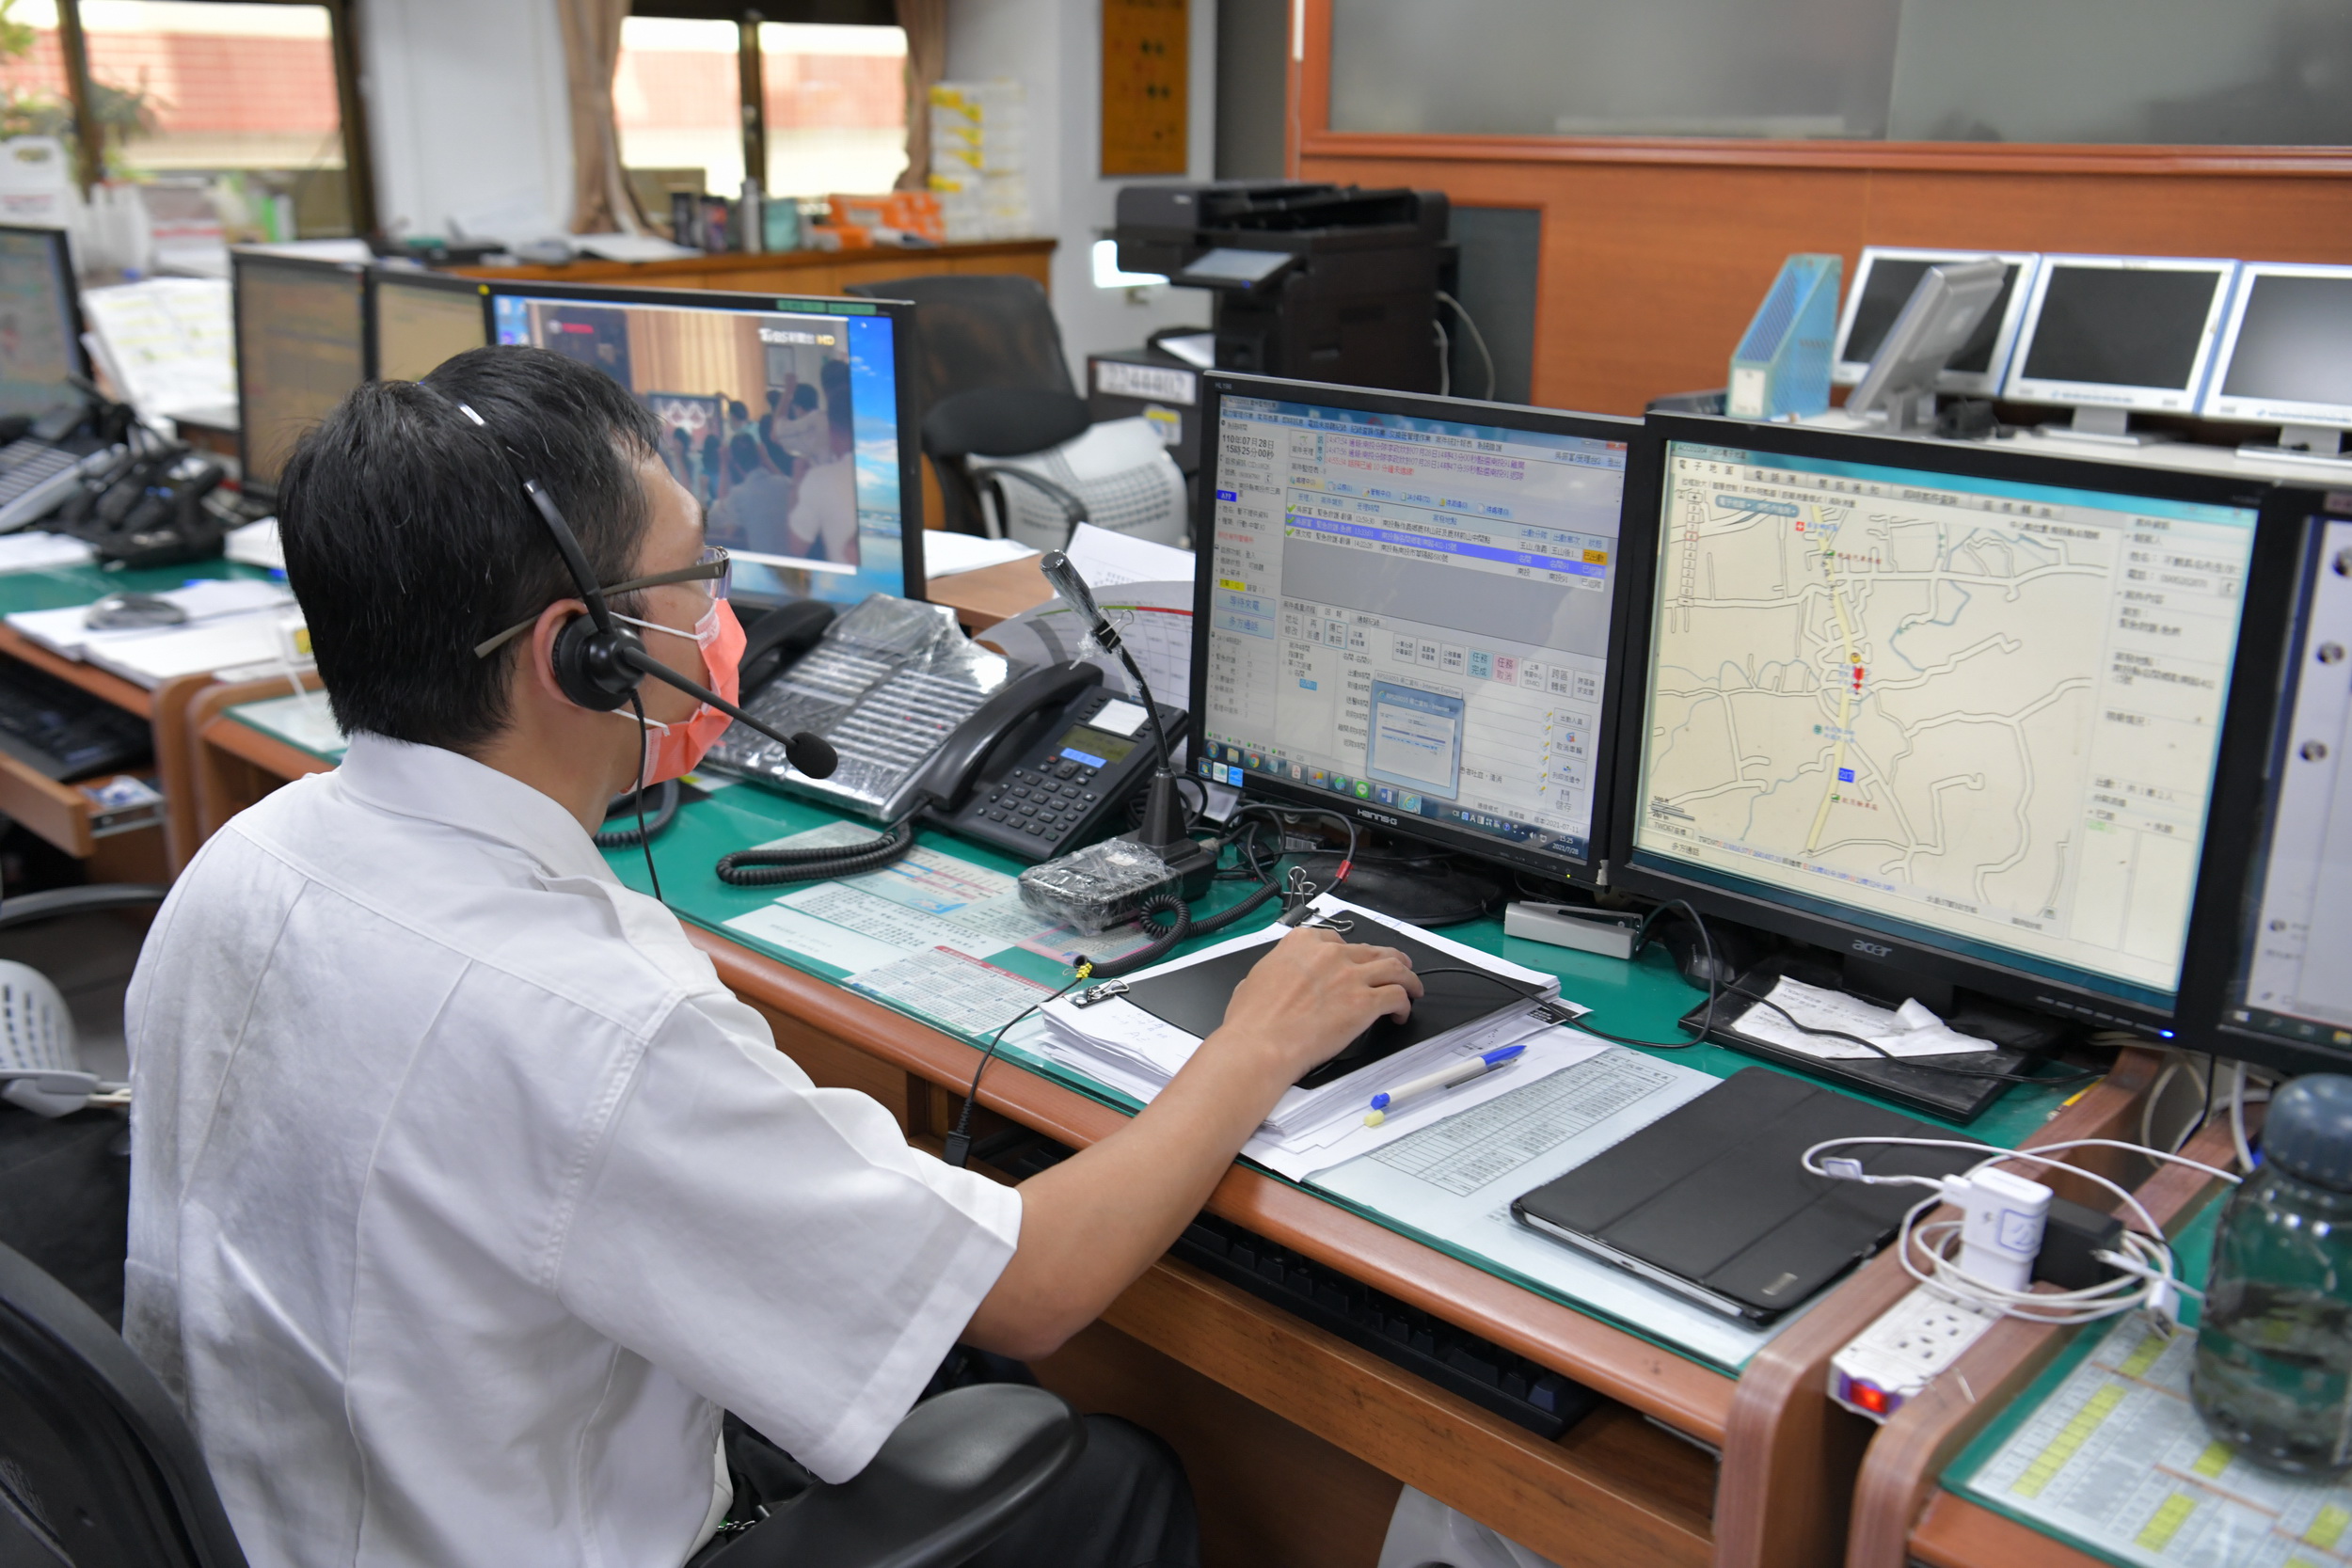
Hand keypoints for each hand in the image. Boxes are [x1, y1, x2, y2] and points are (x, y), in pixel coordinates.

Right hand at [1202, 928, 1421, 1090]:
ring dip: (1407, 977)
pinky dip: (1404, 1004)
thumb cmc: (1251, 1020)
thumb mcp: (1255, 978)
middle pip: (1371, 950)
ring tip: (1413, 987)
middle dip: (1388, 959)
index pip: (1336, 941)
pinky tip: (1401, 1014)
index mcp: (1302, 942)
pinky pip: (1397, 996)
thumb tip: (1277, 978)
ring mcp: (1351, 976)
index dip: (1350, 954)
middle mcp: (1331, 953)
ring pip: (1394, 967)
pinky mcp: (1366, 1002)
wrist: (1260, 1044)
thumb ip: (1276, 970)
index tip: (1353, 964)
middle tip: (1397, 968)